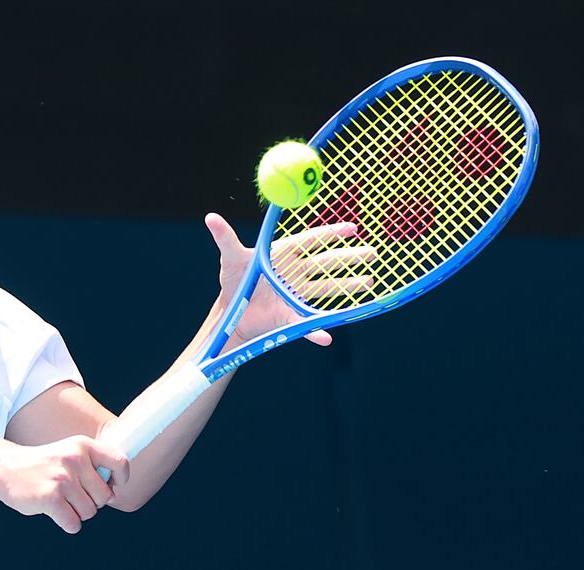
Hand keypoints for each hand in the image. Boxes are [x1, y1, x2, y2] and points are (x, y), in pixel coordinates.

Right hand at [0, 436, 130, 533]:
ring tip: (61, 501)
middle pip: (105, 496)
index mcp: (82, 446)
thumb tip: (114, 494)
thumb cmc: (41, 464)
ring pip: (90, 512)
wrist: (5, 468)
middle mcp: (75, 460)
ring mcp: (62, 479)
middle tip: (74, 496)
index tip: (112, 485)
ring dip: (77, 513)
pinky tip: (55, 512)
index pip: (119, 461)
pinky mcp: (50, 498)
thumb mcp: (68, 452)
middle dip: (93, 502)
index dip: (121, 478)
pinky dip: (67, 523)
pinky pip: (73, 523)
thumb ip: (92, 467)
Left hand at [204, 212, 374, 346]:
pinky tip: (327, 337)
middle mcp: (295, 272)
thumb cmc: (233, 280)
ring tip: (369, 282)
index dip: (332, 234)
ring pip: (327, 287)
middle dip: (350, 258)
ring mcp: (296, 293)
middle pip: (327, 262)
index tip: (353, 229)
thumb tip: (210, 217)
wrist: (231, 313)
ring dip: (348, 286)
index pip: (312, 241)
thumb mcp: (231, 259)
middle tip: (373, 253)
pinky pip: (308, 322)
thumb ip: (225, 238)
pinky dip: (317, 332)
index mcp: (283, 254)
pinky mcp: (292, 315)